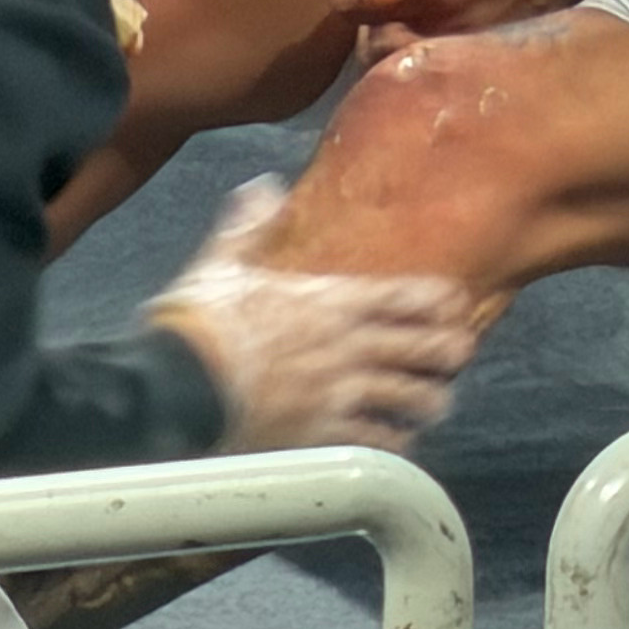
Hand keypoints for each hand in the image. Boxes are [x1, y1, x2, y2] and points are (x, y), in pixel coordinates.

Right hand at [147, 178, 475, 452]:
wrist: (174, 388)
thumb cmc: (197, 323)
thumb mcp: (223, 262)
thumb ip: (248, 225)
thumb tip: (261, 187)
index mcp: (332, 301)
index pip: (413, 296)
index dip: (444, 302)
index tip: (455, 307)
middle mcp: (349, 346)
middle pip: (432, 349)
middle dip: (450, 353)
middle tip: (454, 358)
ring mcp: (341, 393)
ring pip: (417, 399)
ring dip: (429, 401)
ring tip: (431, 404)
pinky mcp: (326, 435)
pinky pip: (383, 442)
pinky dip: (395, 441)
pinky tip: (394, 440)